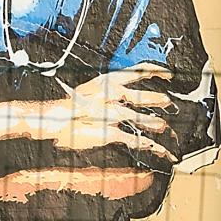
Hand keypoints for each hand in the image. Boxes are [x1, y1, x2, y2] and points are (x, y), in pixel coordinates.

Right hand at [32, 64, 183, 167]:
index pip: (137, 71)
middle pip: (141, 96)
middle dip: (156, 99)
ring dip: (154, 123)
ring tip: (164, 127)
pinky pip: (134, 140)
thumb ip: (104, 92)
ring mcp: (113, 114)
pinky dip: (149, 145)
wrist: (52, 120)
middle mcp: (113, 95)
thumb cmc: (66, 107)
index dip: (155, 71)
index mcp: (107, 81)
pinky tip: (159, 149)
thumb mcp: (87, 93)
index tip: (168, 73)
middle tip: (168, 101)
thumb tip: (119, 93)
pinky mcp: (111, 133)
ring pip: (140, 118)